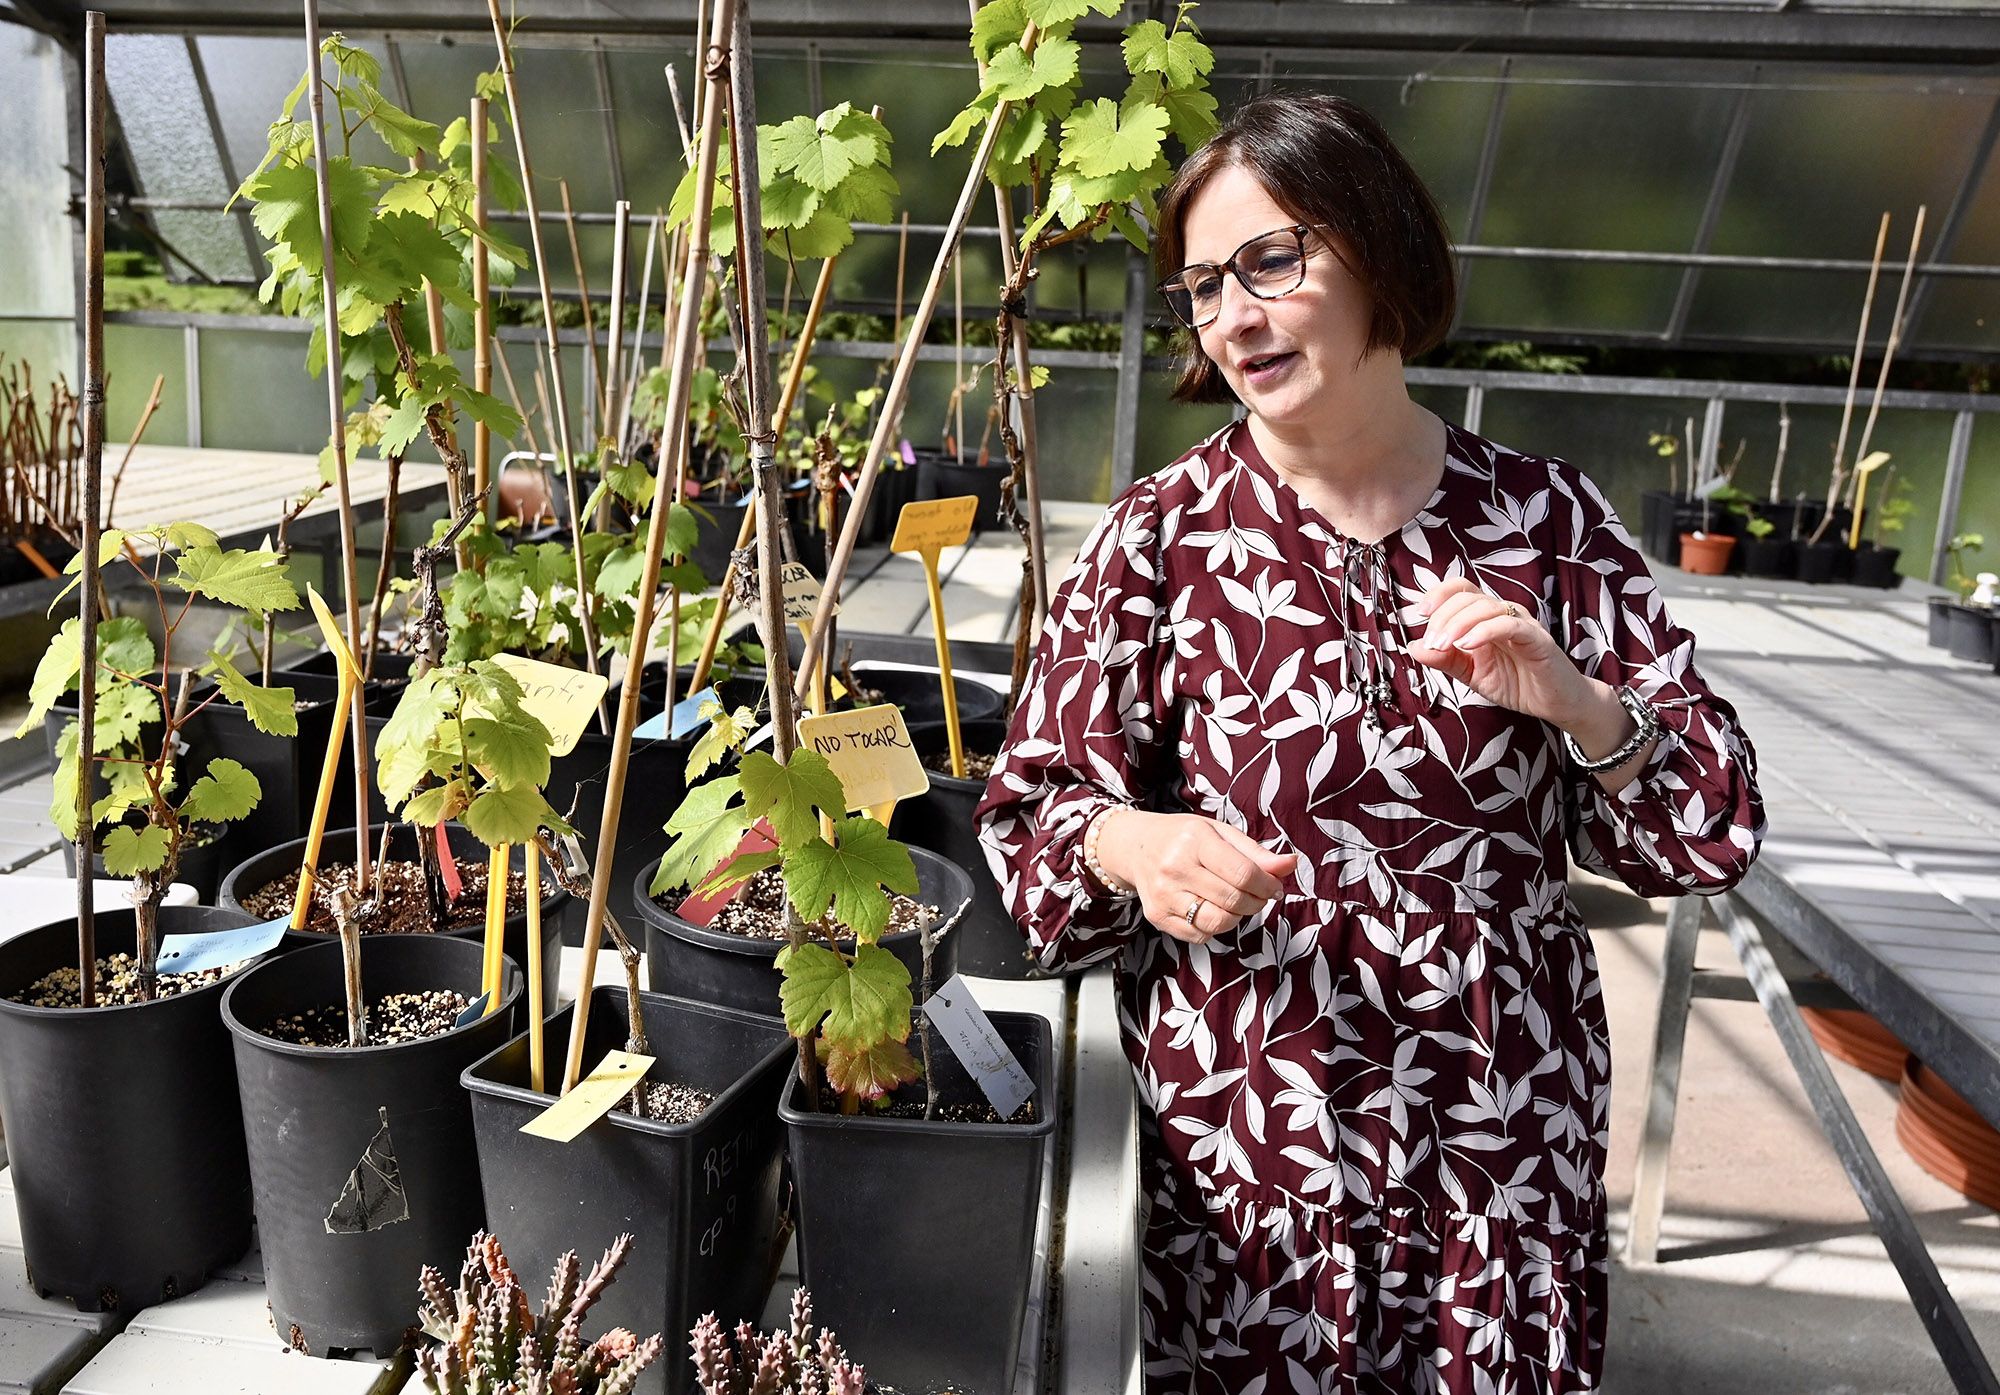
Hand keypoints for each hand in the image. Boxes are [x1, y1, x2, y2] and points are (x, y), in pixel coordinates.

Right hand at [1096, 810, 1297, 945]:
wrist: (1136, 847)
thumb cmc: (1184, 838)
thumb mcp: (1220, 833)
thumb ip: (1257, 853)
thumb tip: (1291, 865)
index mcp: (1194, 840)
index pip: (1243, 874)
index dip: (1268, 885)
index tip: (1275, 886)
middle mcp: (1174, 868)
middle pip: (1233, 901)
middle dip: (1256, 901)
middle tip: (1258, 894)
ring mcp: (1163, 895)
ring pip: (1218, 923)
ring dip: (1238, 917)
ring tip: (1237, 902)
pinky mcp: (1157, 916)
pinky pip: (1200, 935)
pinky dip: (1215, 927)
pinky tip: (1211, 908)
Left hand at [1411, 578, 1597, 726]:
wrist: (1555, 703)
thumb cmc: (1517, 683)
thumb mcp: (1471, 674)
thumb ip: (1445, 660)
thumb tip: (1413, 647)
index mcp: (1485, 618)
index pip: (1460, 590)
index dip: (1437, 595)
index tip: (1418, 614)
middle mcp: (1503, 614)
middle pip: (1468, 596)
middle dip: (1443, 617)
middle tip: (1432, 643)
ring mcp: (1521, 624)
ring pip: (1487, 607)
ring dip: (1459, 624)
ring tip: (1445, 645)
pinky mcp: (1537, 640)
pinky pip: (1510, 626)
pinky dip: (1485, 631)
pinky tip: (1468, 644)